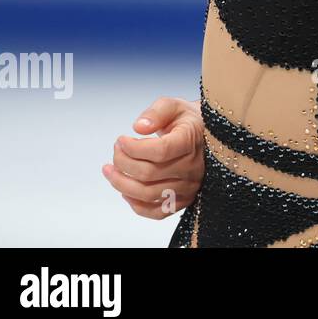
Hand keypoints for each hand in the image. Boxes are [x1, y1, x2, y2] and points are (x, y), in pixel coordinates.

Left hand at [102, 96, 204, 218]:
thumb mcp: (174, 106)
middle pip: (148, 173)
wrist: (207, 136)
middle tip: (115, 151)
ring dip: (121, 184)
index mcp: (191, 142)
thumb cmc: (187, 121)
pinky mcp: (184, 199)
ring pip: (148, 194)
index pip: (159, 151)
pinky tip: (125, 192)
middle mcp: (193, 167)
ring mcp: (189, 186)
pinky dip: (136, 205)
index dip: (133, 148)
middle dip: (122, 162)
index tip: (121, 139)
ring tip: (110, 171)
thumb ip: (156, 112)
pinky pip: (157, 212)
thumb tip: (138, 127)